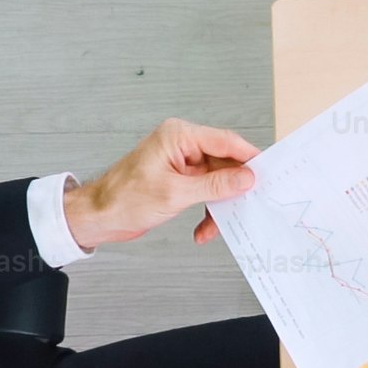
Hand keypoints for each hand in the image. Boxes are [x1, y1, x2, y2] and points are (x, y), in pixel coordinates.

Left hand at [67, 118, 259, 247]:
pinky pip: (208, 193)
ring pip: (219, 182)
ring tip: (216, 226)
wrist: (99, 217)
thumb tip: (247, 178)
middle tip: (249, 205)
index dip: (249, 158)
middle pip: (226, 163)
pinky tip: (203, 230)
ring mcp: (183, 164)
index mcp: (179, 136)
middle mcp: (183, 146)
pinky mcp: (182, 180)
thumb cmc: (123, 199)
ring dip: (220, 206)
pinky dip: (209, 212)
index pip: (226, 141)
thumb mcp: (176, 194)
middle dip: (234, 188)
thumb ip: (216, 185)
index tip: (268, 175)